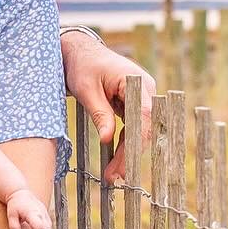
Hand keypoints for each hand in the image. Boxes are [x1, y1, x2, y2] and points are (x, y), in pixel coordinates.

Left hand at [6, 187, 51, 228]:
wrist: (20, 193)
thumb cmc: (15, 204)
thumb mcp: (11, 215)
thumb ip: (14, 227)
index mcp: (32, 211)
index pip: (39, 225)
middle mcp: (40, 212)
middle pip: (46, 227)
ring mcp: (44, 212)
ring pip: (49, 227)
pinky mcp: (44, 214)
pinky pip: (48, 225)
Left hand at [60, 32, 156, 184]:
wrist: (81, 52)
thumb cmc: (83, 66)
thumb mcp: (86, 90)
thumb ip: (99, 113)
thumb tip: (108, 139)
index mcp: (135, 81)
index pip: (144, 114)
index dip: (136, 141)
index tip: (125, 161)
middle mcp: (146, 89)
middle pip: (145, 126)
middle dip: (131, 153)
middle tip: (116, 175)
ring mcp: (142, 97)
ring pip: (140, 131)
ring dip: (128, 152)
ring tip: (114, 174)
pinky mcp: (135, 104)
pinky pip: (133, 127)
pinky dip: (125, 144)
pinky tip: (117, 161)